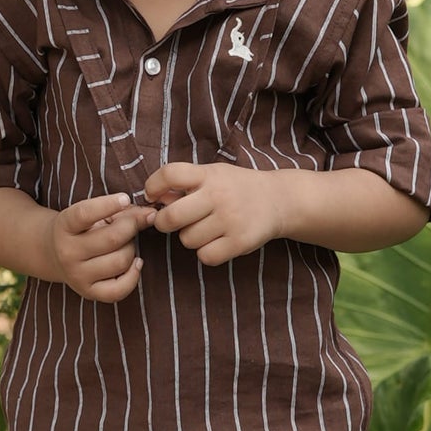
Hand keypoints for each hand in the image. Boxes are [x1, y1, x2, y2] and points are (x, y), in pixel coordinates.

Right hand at [52, 192, 152, 302]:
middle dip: (130, 227)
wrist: (55, 255)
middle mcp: (67, 252)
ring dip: (131, 249)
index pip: (84, 214)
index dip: (108, 205)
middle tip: (131, 224)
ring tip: (126, 244)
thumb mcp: (94, 214)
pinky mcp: (88, 292)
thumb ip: (123, 211)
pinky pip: (119, 289)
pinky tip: (134, 263)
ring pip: (120, 261)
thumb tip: (151, 215)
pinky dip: (134, 275)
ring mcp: (77, 275)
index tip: (125, 198)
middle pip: (112, 238)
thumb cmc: (83, 229)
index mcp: (64, 226)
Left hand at [144, 159, 281, 265]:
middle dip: (163, 223)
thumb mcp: (213, 175)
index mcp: (209, 174)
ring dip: (190, 237)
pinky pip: (205, 256)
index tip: (152, 196)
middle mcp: (219, 195)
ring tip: (205, 229)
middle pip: (171, 217)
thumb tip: (153, 199)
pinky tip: (217, 242)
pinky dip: (207, 252)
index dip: (152, 186)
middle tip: (170, 222)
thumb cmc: (235, 188)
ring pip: (187, 240)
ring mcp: (230, 219)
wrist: (278, 200)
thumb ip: (184, 184)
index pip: (170, 174)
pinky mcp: (240, 242)